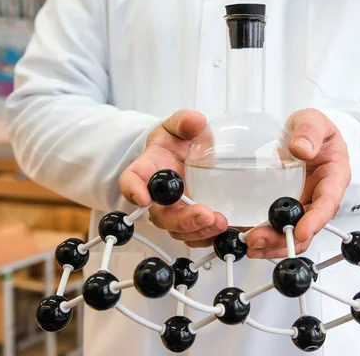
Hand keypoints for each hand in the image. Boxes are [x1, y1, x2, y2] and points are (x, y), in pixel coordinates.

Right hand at [118, 110, 227, 247]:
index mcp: (147, 170)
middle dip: (183, 220)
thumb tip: (194, 121)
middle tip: (205, 214)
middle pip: (161, 216)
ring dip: (200, 232)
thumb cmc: (177, 142)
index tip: (143, 197)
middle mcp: (158, 198)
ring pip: (180, 231)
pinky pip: (197, 236)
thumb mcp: (179, 126)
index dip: (133, 190)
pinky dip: (211, 238)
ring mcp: (175, 212)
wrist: (186, 154)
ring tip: (221, 222)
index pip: (131, 180)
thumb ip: (184, 122)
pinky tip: (228, 232)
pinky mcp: (192, 222)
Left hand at [245, 108, 350, 257]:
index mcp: (334, 177)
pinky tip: (246, 236)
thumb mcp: (314, 120)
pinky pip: (277, 226)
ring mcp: (302, 204)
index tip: (301, 231)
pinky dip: (263, 235)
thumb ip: (310, 131)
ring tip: (250, 243)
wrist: (303, 133)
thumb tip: (301, 149)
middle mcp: (319, 196)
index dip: (316, 220)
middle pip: (308, 227)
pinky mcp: (285, 207)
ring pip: (292, 232)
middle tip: (260, 239)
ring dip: (272, 242)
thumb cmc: (314, 130)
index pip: (328, 203)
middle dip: (285, 238)